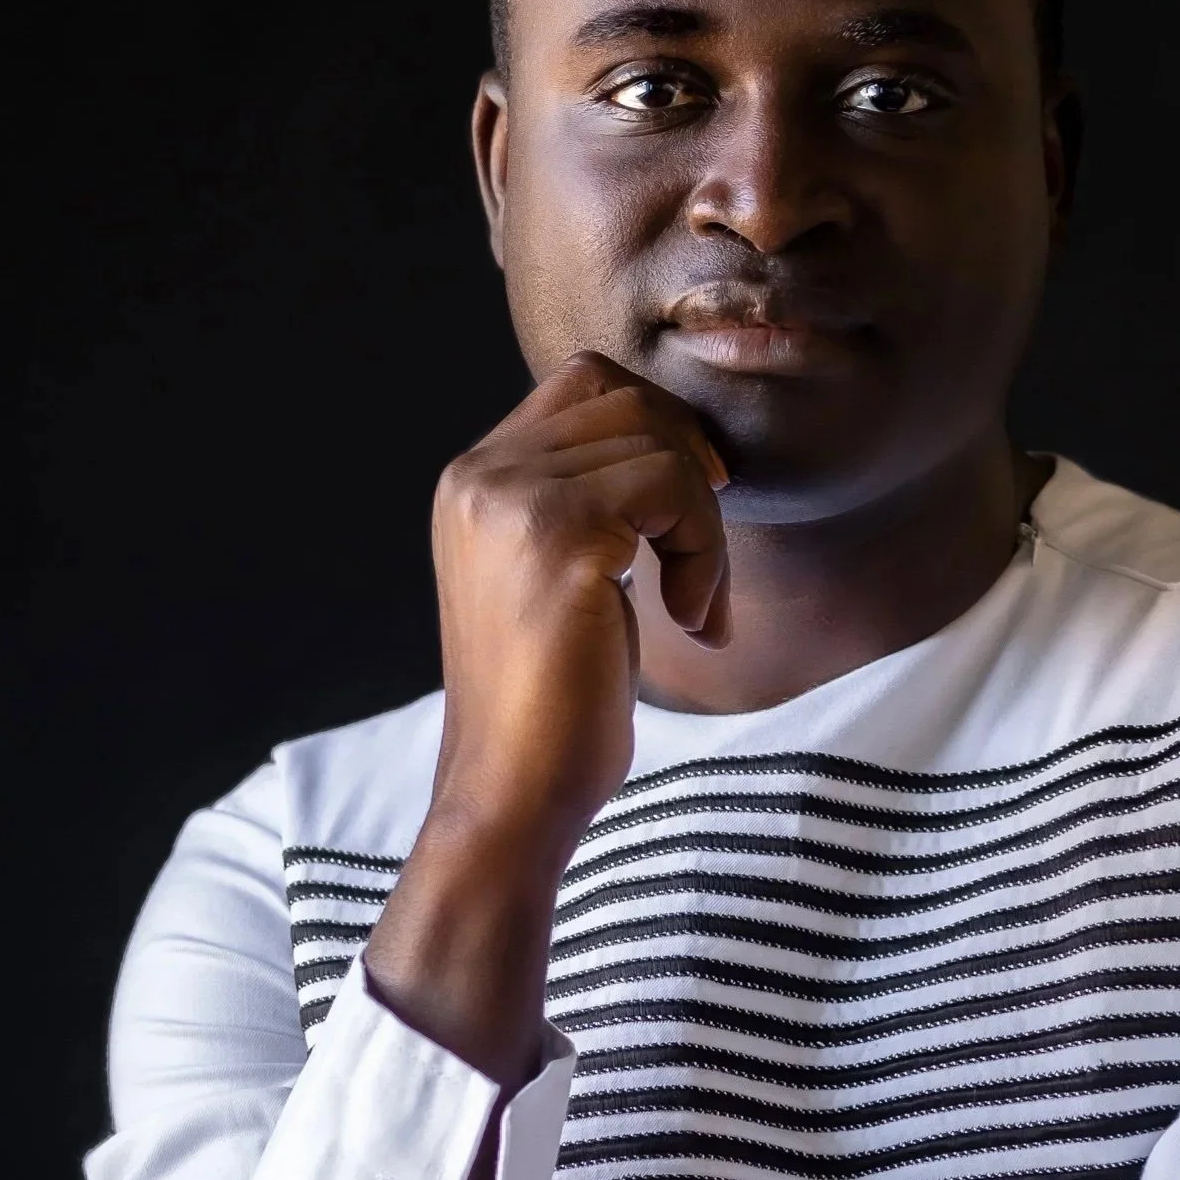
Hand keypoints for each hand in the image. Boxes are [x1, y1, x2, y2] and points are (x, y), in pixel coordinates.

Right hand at [428, 349, 730, 852]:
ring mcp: (513, 500)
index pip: (585, 384)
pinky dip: (706, 552)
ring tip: (695, 604)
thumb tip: (682, 447)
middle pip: (626, 399)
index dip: (659, 430)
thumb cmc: (551, 708)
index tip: (690, 511)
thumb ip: (585, 506)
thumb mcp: (556, 580)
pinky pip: (676, 489)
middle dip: (691, 472)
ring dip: (704, 523)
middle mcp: (480, 476)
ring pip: (659, 444)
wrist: (512, 794)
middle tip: (701, 563)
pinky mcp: (561, 535)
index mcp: (473, 483)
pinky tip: (692, 619)